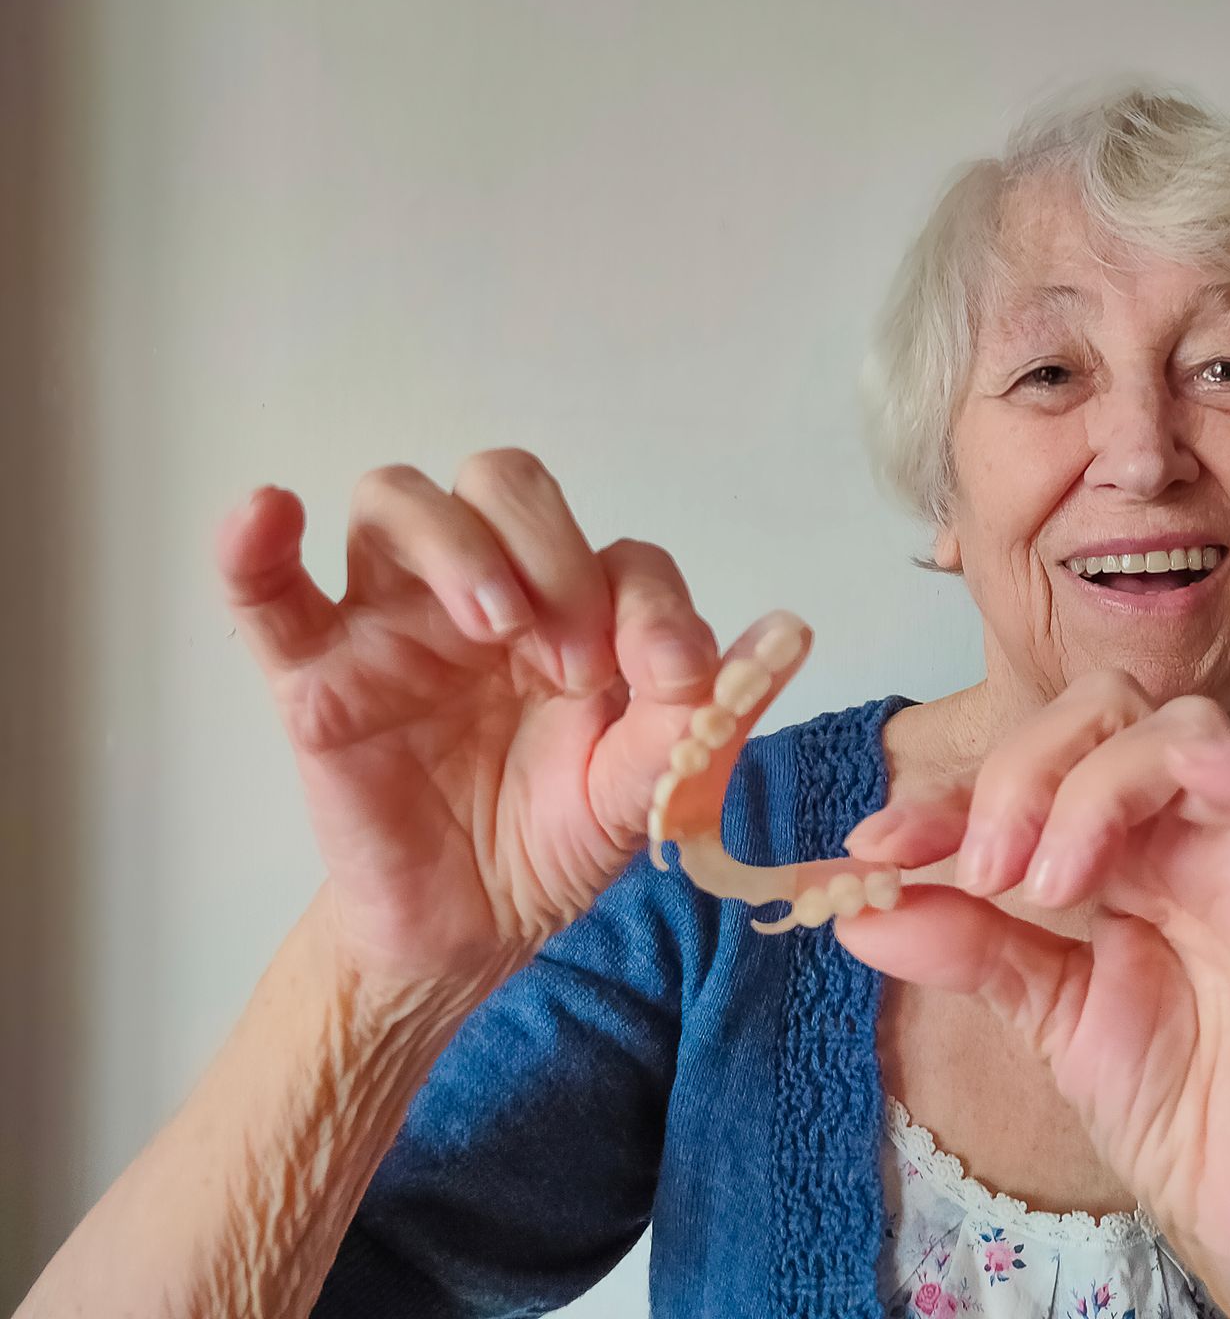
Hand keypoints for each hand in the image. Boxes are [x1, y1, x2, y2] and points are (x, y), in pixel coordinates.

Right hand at [217, 449, 765, 988]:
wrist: (474, 929)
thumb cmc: (559, 839)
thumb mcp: (648, 785)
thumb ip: (706, 709)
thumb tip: (791, 631)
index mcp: (574, 610)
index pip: (614, 551)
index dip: (647, 601)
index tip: (665, 681)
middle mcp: (486, 593)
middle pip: (503, 482)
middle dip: (549, 547)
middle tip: (569, 654)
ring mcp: (395, 622)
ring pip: (399, 503)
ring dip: (455, 545)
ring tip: (492, 631)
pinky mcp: (317, 676)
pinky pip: (266, 591)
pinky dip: (255, 546)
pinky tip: (267, 515)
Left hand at [837, 672, 1229, 1315]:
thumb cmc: (1174, 1106)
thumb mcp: (1046, 1014)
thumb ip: (967, 946)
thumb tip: (857, 908)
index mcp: (1121, 844)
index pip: (1030, 776)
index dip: (947, 800)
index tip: (871, 851)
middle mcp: (1189, 822)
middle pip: (1102, 713)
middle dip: (1022, 773)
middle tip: (988, 870)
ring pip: (1183, 726)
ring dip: (1098, 782)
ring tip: (1054, 882)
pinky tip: (1190, 782)